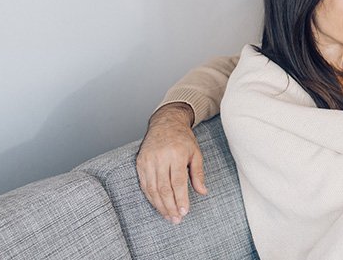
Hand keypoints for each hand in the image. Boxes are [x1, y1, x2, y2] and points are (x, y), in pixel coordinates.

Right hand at [135, 103, 206, 224]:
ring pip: (151, 189)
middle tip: (176, 219)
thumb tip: (203, 192)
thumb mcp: (196, 153)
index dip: (181, 199)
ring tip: (168, 216)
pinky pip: (144, 184)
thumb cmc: (183, 139)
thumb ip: (198, 174)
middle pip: (163, 188)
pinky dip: (150, 197)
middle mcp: (160, 158)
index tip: (184, 211)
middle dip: (170, 206)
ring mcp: (147, 160)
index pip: (177, 182)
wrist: (165, 123)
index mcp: (176, 154)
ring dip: (160, 205)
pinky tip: (158, 205)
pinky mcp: (139, 163)